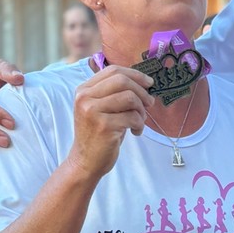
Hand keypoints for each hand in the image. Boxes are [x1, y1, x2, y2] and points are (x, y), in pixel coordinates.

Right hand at [66, 64, 153, 181]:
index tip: (149, 83)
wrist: (86, 161)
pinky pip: (133, 117)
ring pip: (130, 98)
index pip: (113, 71)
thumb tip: (144, 81)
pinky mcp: (104, 126)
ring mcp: (92, 111)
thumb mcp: (101, 108)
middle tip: (150, 103)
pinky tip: (135, 132)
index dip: (135, 74)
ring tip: (139, 121)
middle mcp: (85, 97)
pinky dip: (140, 124)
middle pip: (122, 81)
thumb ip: (114, 92)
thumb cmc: (99, 134)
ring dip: (141, 110)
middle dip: (142, 91)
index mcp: (84, 90)